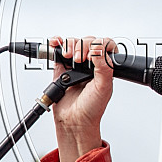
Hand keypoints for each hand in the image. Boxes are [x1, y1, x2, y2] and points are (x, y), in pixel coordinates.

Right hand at [48, 36, 115, 161]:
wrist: (74, 120)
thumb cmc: (92, 108)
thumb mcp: (104, 87)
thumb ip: (104, 67)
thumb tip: (98, 49)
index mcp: (105, 66)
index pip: (105, 45)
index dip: (99, 45)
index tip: (92, 55)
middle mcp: (91, 64)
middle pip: (87, 41)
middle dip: (82, 46)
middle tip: (79, 60)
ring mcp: (76, 64)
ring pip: (73, 43)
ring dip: (70, 45)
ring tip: (69, 57)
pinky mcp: (61, 67)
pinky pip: (58, 50)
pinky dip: (56, 43)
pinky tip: (56, 43)